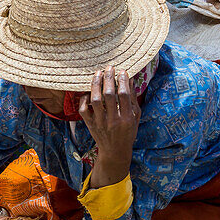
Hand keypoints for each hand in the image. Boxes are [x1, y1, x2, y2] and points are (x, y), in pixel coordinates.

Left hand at [78, 66, 139, 187]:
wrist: (115, 152)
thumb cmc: (127, 132)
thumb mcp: (135, 117)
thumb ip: (133, 99)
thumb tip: (130, 79)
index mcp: (126, 118)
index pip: (124, 95)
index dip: (122, 81)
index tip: (122, 71)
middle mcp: (113, 120)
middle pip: (109, 94)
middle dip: (108, 78)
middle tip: (109, 68)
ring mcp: (100, 123)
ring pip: (95, 100)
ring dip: (96, 84)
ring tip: (98, 73)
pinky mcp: (90, 125)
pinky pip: (83, 110)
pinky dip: (84, 99)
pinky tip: (88, 92)